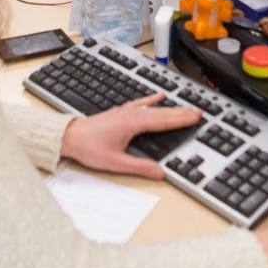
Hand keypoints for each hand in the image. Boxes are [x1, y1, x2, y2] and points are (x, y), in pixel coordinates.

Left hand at [59, 92, 200, 178]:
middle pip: (161, 112)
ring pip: (153, 107)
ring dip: (170, 106)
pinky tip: (157, 95)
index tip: (196, 117)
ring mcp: (125, 111)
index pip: (163, 121)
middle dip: (181, 112)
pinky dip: (151, 99)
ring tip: (185, 106)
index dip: (181, 119)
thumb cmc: (89, 148)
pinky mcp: (120, 112)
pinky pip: (141, 103)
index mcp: (133, 124)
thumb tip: (160, 172)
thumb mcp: (116, 163)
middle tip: (198, 111)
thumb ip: (140, 167)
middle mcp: (131, 114)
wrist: (69, 137)